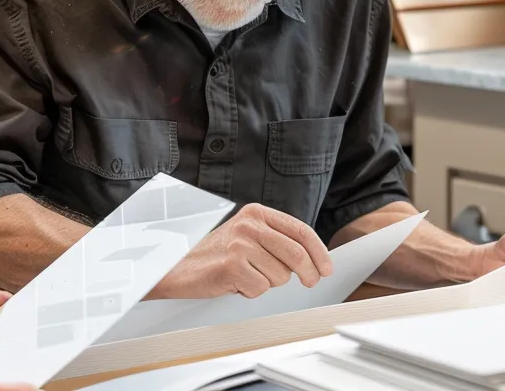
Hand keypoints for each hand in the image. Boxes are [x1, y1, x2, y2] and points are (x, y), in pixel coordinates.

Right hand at [148, 203, 335, 299]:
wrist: (178, 266)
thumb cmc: (215, 255)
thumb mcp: (247, 236)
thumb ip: (275, 240)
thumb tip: (313, 258)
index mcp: (256, 213)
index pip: (300, 231)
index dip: (319, 252)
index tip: (326, 268)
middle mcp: (249, 225)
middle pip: (297, 254)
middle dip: (309, 273)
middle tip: (310, 282)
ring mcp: (240, 244)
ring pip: (280, 276)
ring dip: (268, 283)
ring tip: (248, 276)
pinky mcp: (232, 265)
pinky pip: (260, 288)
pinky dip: (251, 292)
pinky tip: (236, 283)